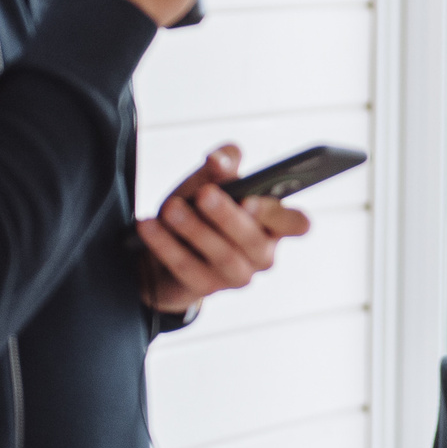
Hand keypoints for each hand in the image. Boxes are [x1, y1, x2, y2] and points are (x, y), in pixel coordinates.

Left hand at [137, 145, 310, 312]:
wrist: (167, 244)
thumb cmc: (200, 208)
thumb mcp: (211, 180)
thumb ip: (222, 163)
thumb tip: (219, 159)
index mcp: (274, 223)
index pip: (297, 223)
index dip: (280, 216)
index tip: (255, 200)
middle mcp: (262, 254)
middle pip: (253, 240)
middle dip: (227, 216)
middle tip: (204, 194)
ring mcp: (237, 275)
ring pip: (222, 256)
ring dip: (194, 230)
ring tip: (170, 209)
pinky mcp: (207, 288)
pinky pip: (187, 268)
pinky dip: (166, 246)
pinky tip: (149, 226)